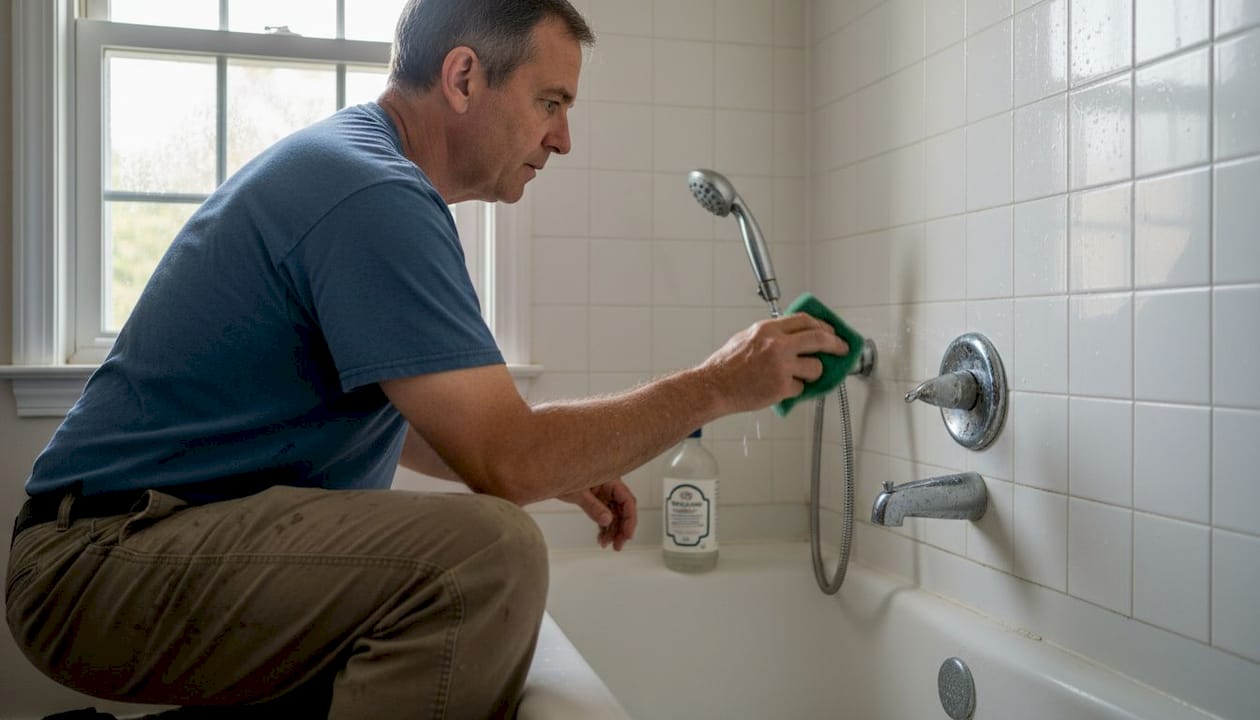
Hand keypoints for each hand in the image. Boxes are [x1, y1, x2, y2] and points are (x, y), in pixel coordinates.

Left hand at [559, 478, 637, 550]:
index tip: (627, 536)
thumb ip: (593, 506)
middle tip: (617, 546)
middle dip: (622, 529)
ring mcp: (604, 494)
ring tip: (604, 544)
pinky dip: (604, 527)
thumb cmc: (562, 475)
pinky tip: (600, 538)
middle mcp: (610, 487)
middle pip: (623, 510)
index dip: (630, 519)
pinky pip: (605, 515)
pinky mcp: (597, 499)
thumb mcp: (577, 493)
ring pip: (615, 515)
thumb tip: (608, 521)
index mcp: (610, 480)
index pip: (627, 501)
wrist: (549, 473)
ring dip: (612, 531)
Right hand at [701, 314, 848, 413]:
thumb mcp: (747, 337)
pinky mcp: (782, 387)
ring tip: (799, 376)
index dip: (823, 326)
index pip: (805, 321)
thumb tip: (795, 336)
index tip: (830, 332)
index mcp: (768, 329)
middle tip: (842, 349)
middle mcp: (777, 344)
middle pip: (819, 338)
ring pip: (815, 367)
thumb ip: (772, 335)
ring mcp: (781, 366)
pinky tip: (779, 389)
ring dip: (812, 373)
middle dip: (836, 344)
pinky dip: (794, 390)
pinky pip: (801, 388)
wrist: (713, 386)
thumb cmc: (726, 365)